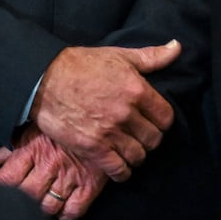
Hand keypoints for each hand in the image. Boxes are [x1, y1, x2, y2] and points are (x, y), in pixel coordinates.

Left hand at [0, 123, 107, 219]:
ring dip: (45, 207)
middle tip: (29, 196)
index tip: (7, 188)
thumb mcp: (34, 127)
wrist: (101, 116)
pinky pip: (74, 210)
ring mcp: (70, 177)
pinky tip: (63, 208)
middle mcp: (49, 165)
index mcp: (32, 149)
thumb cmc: (64, 120)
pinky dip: (66, 214)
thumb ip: (11, 146)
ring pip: (49, 206)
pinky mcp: (90, 185)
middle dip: (25, 200)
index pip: (8, 178)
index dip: (4, 186)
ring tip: (46, 201)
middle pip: (28, 195)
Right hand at [31, 41, 179, 180]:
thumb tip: (177, 47)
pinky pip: (118, 169)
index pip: (166, 117)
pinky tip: (119, 166)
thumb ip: (152, 57)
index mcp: (137, 89)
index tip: (154, 122)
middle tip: (140, 136)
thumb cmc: (82, 65)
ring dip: (136, 155)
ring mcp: (109, 132)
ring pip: (138, 156)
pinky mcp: (93, 148)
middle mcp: (126, 113)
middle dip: (150, 139)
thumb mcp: (120, 55)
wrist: (44, 79)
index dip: (162, 121)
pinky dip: (122, 172)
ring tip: (129, 150)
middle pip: (154, 139)